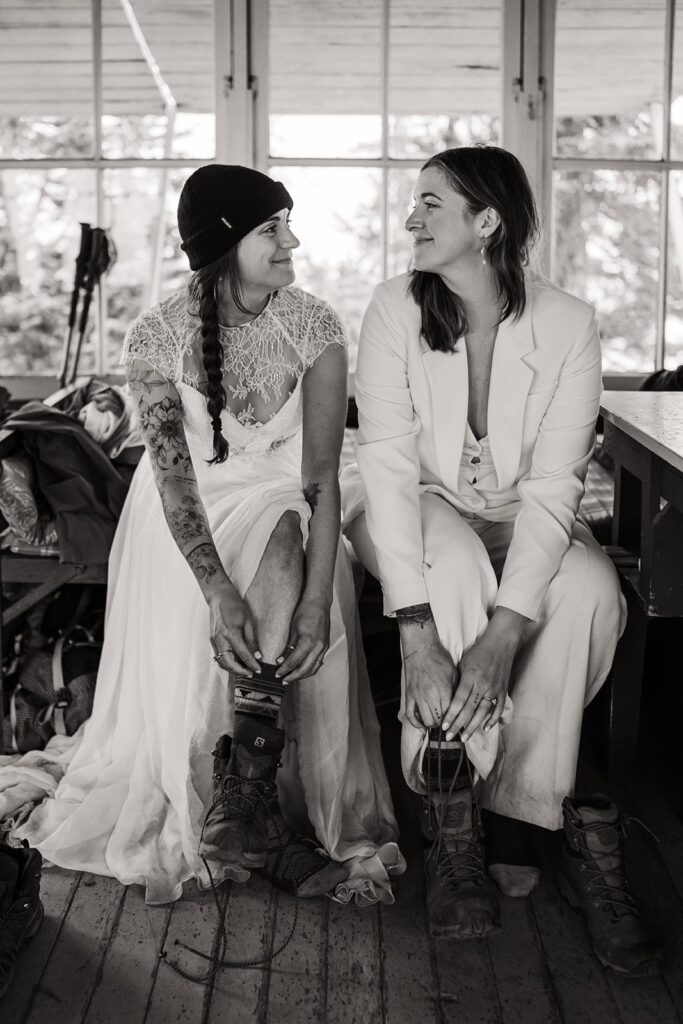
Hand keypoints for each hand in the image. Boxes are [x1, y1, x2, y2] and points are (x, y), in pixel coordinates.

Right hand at [209, 585, 261, 676]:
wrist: (219, 597)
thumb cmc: (236, 606)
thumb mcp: (248, 620)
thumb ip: (252, 639)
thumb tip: (258, 655)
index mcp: (231, 633)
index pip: (243, 654)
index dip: (251, 664)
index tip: (259, 670)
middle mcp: (220, 638)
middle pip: (228, 662)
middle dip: (240, 671)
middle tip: (251, 673)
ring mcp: (213, 640)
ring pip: (221, 661)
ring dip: (232, 668)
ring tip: (244, 669)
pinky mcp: (211, 640)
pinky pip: (218, 655)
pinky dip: (227, 662)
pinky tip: (236, 662)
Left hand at [276, 597, 329, 682]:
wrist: (319, 603)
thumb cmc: (304, 612)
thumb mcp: (292, 629)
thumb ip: (288, 646)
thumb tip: (281, 660)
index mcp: (308, 642)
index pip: (294, 662)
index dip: (285, 669)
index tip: (277, 674)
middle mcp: (318, 647)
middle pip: (305, 669)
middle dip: (293, 677)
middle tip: (283, 680)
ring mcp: (324, 647)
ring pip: (314, 668)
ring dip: (302, 675)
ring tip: (291, 677)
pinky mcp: (326, 646)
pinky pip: (318, 662)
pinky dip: (310, 668)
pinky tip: (303, 670)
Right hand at [403, 642, 457, 730]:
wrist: (421, 648)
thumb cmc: (440, 658)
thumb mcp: (454, 673)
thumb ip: (456, 690)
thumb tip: (461, 705)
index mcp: (444, 689)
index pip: (451, 713)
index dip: (456, 721)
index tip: (459, 723)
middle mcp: (430, 695)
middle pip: (439, 720)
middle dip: (446, 725)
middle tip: (450, 724)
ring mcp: (418, 696)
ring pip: (426, 720)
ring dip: (433, 724)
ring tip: (438, 723)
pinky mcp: (409, 695)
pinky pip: (410, 715)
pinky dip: (416, 723)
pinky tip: (422, 724)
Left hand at [442, 618, 522, 740]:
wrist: (501, 642)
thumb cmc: (478, 651)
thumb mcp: (463, 663)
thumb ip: (458, 682)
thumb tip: (450, 700)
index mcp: (471, 677)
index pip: (459, 701)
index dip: (451, 715)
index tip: (444, 726)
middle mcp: (483, 685)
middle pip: (469, 710)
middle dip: (458, 725)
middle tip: (449, 737)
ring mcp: (495, 689)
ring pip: (483, 712)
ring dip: (473, 727)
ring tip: (464, 738)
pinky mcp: (503, 690)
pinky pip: (498, 708)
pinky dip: (492, 719)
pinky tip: (485, 728)